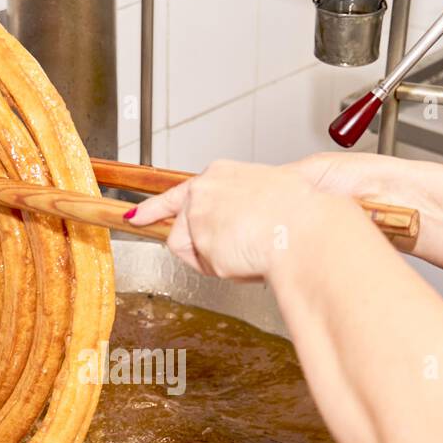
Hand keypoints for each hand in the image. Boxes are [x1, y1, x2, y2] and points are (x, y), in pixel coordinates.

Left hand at [126, 159, 374, 280]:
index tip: (136, 215)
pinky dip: (221, 269)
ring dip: (215, 259)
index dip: (155, 208)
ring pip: (191, 249)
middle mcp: (204, 187)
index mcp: (223, 173)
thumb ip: (243, 209)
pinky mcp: (198, 236)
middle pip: (184, 228)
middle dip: (202, 245)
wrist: (306, 228)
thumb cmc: (301, 217)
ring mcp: (198, 212)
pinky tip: (244, 257)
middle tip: (233, 251)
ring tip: (248, 250)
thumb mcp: (271, 198)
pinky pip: (202, 266)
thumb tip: (238, 228)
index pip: (182, 192)